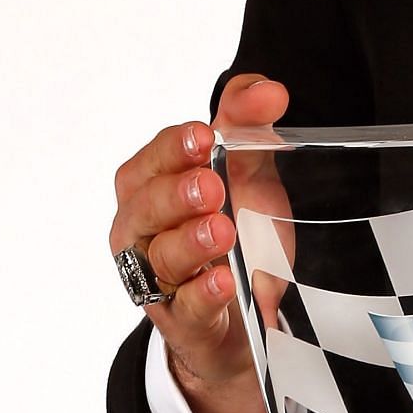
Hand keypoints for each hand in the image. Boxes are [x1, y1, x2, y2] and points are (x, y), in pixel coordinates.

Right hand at [109, 70, 289, 412]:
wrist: (252, 308)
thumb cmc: (237, 228)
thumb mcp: (247, 170)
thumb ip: (249, 122)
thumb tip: (269, 89)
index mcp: (150, 190)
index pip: (149, 163)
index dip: (173, 149)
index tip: (204, 136)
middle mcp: (143, 234)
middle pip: (146, 209)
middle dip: (176, 194)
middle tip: (212, 185)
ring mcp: (160, 281)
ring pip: (161, 259)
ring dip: (189, 242)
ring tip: (222, 230)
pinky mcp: (185, 323)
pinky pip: (186, 308)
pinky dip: (202, 294)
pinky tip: (224, 281)